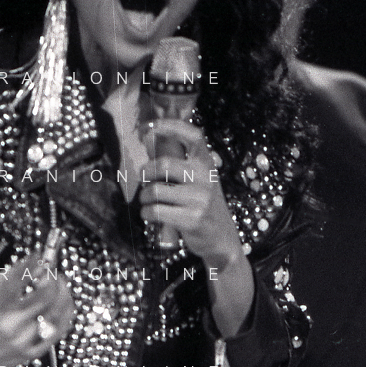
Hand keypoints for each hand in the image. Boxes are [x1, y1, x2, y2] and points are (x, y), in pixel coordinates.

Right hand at [0, 255, 74, 366]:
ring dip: (63, 293)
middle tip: (52, 270)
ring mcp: (22, 340)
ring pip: (55, 313)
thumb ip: (3, 278)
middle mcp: (9, 324)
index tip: (38, 256)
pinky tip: (65, 302)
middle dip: (52, 277)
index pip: (17, 281)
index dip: (31, 265)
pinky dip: (66, 313)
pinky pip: (57, 331)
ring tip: (61, 283)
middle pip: (44, 296)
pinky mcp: (31, 352)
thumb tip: (27, 265)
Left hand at [140, 119, 253, 336]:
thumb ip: (182, 165)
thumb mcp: (201, 182)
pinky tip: (150, 215)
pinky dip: (147, 213)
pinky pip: (156, 211)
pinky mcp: (192, 219)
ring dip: (144, 197)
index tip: (151, 126)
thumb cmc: (204, 207)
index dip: (171, 126)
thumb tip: (150, 143)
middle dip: (145, 172)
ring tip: (148, 202)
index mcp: (208, 164)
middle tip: (143, 179)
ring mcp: (200, 200)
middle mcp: (205, 178)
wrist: (222, 240)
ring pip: (155, 190)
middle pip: (164, 164)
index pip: (193, 136)